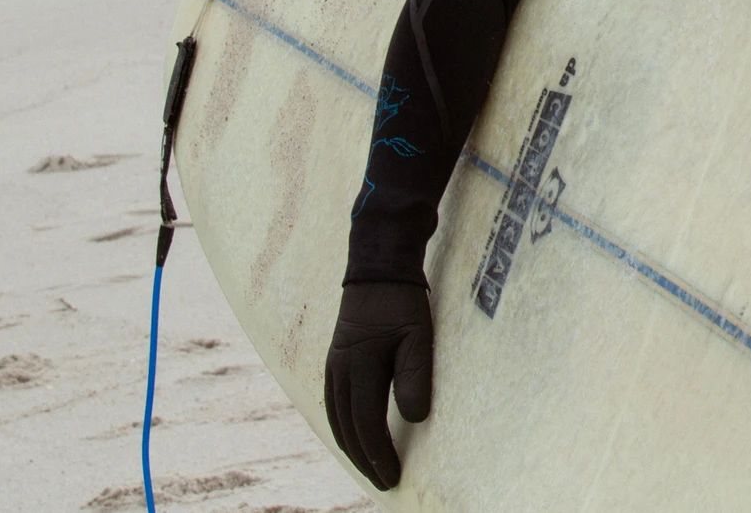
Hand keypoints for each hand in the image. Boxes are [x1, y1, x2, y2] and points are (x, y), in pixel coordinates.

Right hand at [323, 281, 432, 489]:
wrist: (377, 267)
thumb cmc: (402, 301)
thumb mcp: (417, 336)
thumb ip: (414, 376)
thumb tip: (415, 420)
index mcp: (358, 367)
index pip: (366, 425)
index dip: (379, 455)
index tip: (393, 478)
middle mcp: (339, 370)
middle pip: (348, 428)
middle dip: (365, 459)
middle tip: (384, 482)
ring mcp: (333, 365)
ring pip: (337, 419)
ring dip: (352, 446)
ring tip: (370, 467)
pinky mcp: (335, 360)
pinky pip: (334, 404)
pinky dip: (343, 426)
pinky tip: (354, 436)